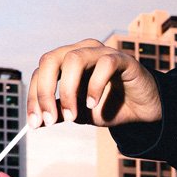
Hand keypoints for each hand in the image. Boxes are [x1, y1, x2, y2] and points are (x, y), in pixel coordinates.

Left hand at [27, 39, 162, 129]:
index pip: (40, 72)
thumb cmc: (108, 107)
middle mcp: (81, 51)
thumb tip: (36, 122)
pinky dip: (94, 86)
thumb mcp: (79, 114)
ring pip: (74, 59)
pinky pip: (104, 64)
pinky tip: (94, 105)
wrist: (142, 110)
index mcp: (66, 62)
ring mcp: (101, 52)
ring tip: (72, 116)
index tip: (36, 124)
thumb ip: (58, 113)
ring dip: (67, 92)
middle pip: (50, 60)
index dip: (34, 98)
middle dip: (44, 92)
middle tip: (50, 120)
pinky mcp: (122, 59)